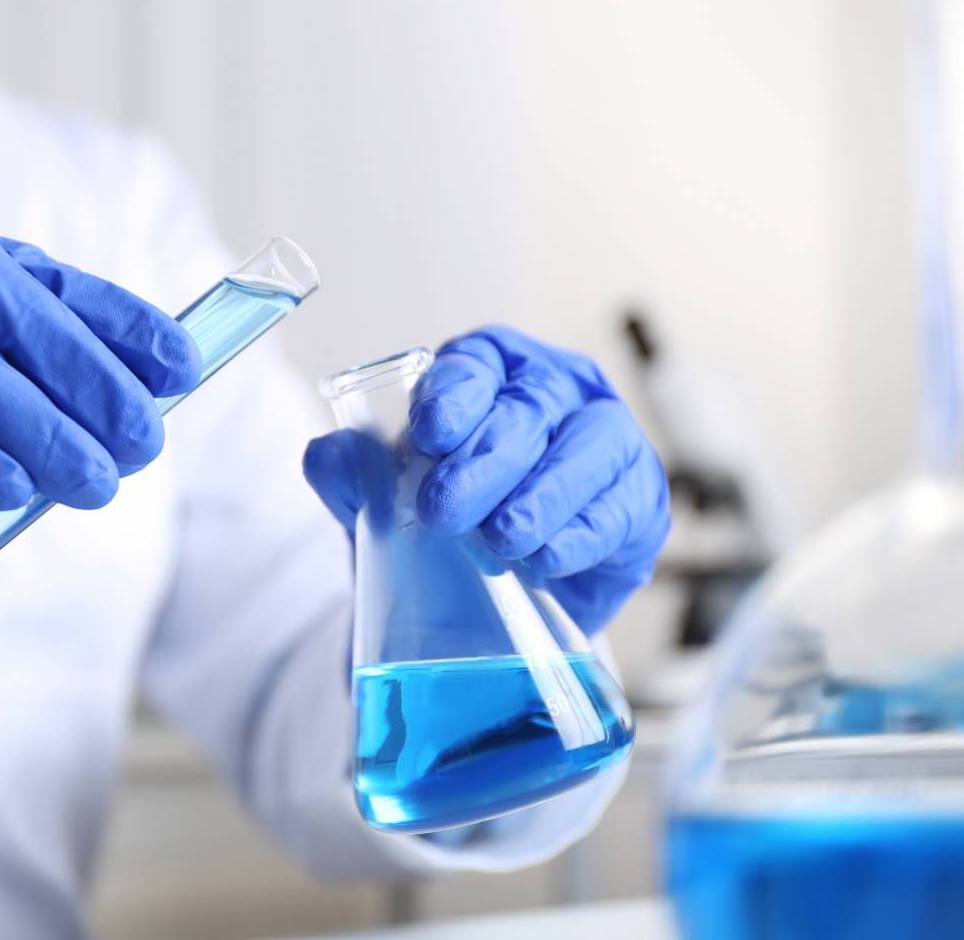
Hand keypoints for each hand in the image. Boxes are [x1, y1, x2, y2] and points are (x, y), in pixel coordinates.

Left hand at [304, 326, 669, 632]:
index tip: (428, 434)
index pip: (476, 365)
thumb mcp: (387, 504)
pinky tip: (544, 561)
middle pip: (528, 409)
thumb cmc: (447, 524)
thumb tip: (325, 457)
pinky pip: (617, 510)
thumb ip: (353, 478)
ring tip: (500, 538)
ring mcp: (606, 442)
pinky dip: (579, 536)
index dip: (454, 395)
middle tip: (443, 510)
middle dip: (485, 460)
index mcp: (492, 373)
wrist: (497, 598)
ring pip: (586, 451)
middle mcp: (556, 393)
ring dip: (540, 498)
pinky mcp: (638, 501)